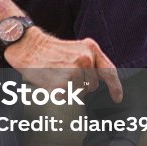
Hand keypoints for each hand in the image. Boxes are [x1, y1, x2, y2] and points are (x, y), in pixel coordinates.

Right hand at [4, 27, 122, 102]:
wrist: (29, 47)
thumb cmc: (51, 50)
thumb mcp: (77, 49)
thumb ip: (91, 62)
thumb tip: (102, 81)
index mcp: (90, 49)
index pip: (109, 71)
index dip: (115, 87)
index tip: (117, 98)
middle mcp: (85, 59)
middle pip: (92, 86)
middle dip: (82, 85)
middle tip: (65, 74)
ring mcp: (74, 72)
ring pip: (80, 93)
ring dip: (70, 89)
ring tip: (58, 76)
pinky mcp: (62, 84)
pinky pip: (68, 97)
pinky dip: (60, 94)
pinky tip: (52, 82)